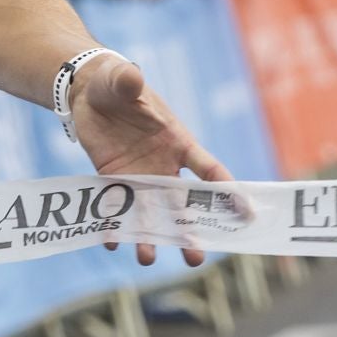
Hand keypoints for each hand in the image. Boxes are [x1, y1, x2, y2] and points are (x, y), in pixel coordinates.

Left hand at [72, 55, 230, 267]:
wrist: (88, 92)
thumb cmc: (116, 85)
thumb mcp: (122, 81)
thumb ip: (128, 82)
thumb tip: (132, 76)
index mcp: (178, 142)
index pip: (209, 170)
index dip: (228, 190)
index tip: (247, 213)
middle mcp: (163, 165)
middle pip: (182, 203)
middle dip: (189, 230)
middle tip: (196, 258)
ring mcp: (138, 175)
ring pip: (149, 212)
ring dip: (150, 236)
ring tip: (147, 260)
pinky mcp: (112, 178)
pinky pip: (116, 206)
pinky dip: (114, 224)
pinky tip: (113, 243)